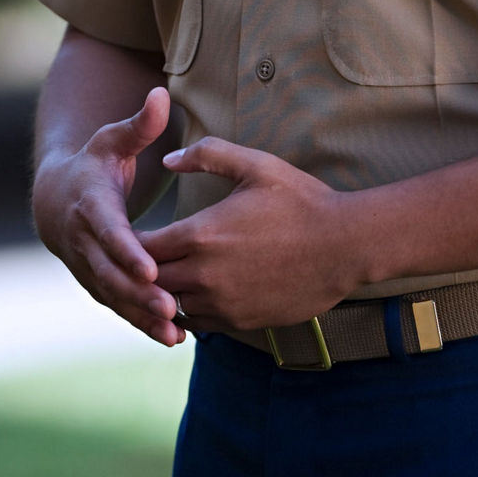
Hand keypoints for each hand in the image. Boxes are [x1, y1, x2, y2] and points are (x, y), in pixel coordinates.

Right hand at [32, 86, 186, 347]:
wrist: (57, 200)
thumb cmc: (94, 163)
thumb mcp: (113, 140)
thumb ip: (140, 124)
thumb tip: (160, 93)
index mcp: (90, 204)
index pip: (108, 231)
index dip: (126, 251)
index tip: (149, 268)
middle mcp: (85, 241)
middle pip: (110, 272)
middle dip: (138, 293)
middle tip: (169, 307)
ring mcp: (88, 267)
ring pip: (114, 297)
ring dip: (141, 316)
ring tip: (175, 333)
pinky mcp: (97, 284)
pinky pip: (118, 307)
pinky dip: (140, 323)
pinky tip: (173, 338)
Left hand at [139, 138, 362, 332]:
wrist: (345, 246)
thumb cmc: (301, 200)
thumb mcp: (256, 165)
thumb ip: (207, 155)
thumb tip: (167, 159)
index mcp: (202, 233)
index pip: (142, 246)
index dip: (133, 241)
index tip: (132, 232)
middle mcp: (205, 275)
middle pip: (150, 280)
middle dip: (143, 269)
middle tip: (141, 258)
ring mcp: (223, 303)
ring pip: (171, 304)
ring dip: (167, 291)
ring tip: (167, 275)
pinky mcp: (240, 321)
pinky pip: (199, 322)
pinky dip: (192, 308)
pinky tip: (200, 289)